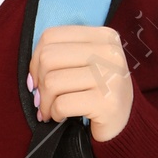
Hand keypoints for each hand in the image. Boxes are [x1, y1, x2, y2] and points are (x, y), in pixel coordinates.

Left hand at [28, 23, 133, 141]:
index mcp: (103, 37)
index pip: (51, 36)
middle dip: (39, 82)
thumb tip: (32, 76)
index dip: (36, 59)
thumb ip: (62, 57)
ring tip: (50, 110)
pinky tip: (61, 117)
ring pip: (52, 82)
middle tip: (42, 98)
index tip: (39, 78)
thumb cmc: (99, 91)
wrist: (124, 122)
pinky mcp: (106, 102)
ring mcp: (110, 77)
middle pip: (48, 58)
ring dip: (44, 102)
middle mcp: (109, 53)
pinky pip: (61, 104)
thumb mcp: (87, 63)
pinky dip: (54, 114)